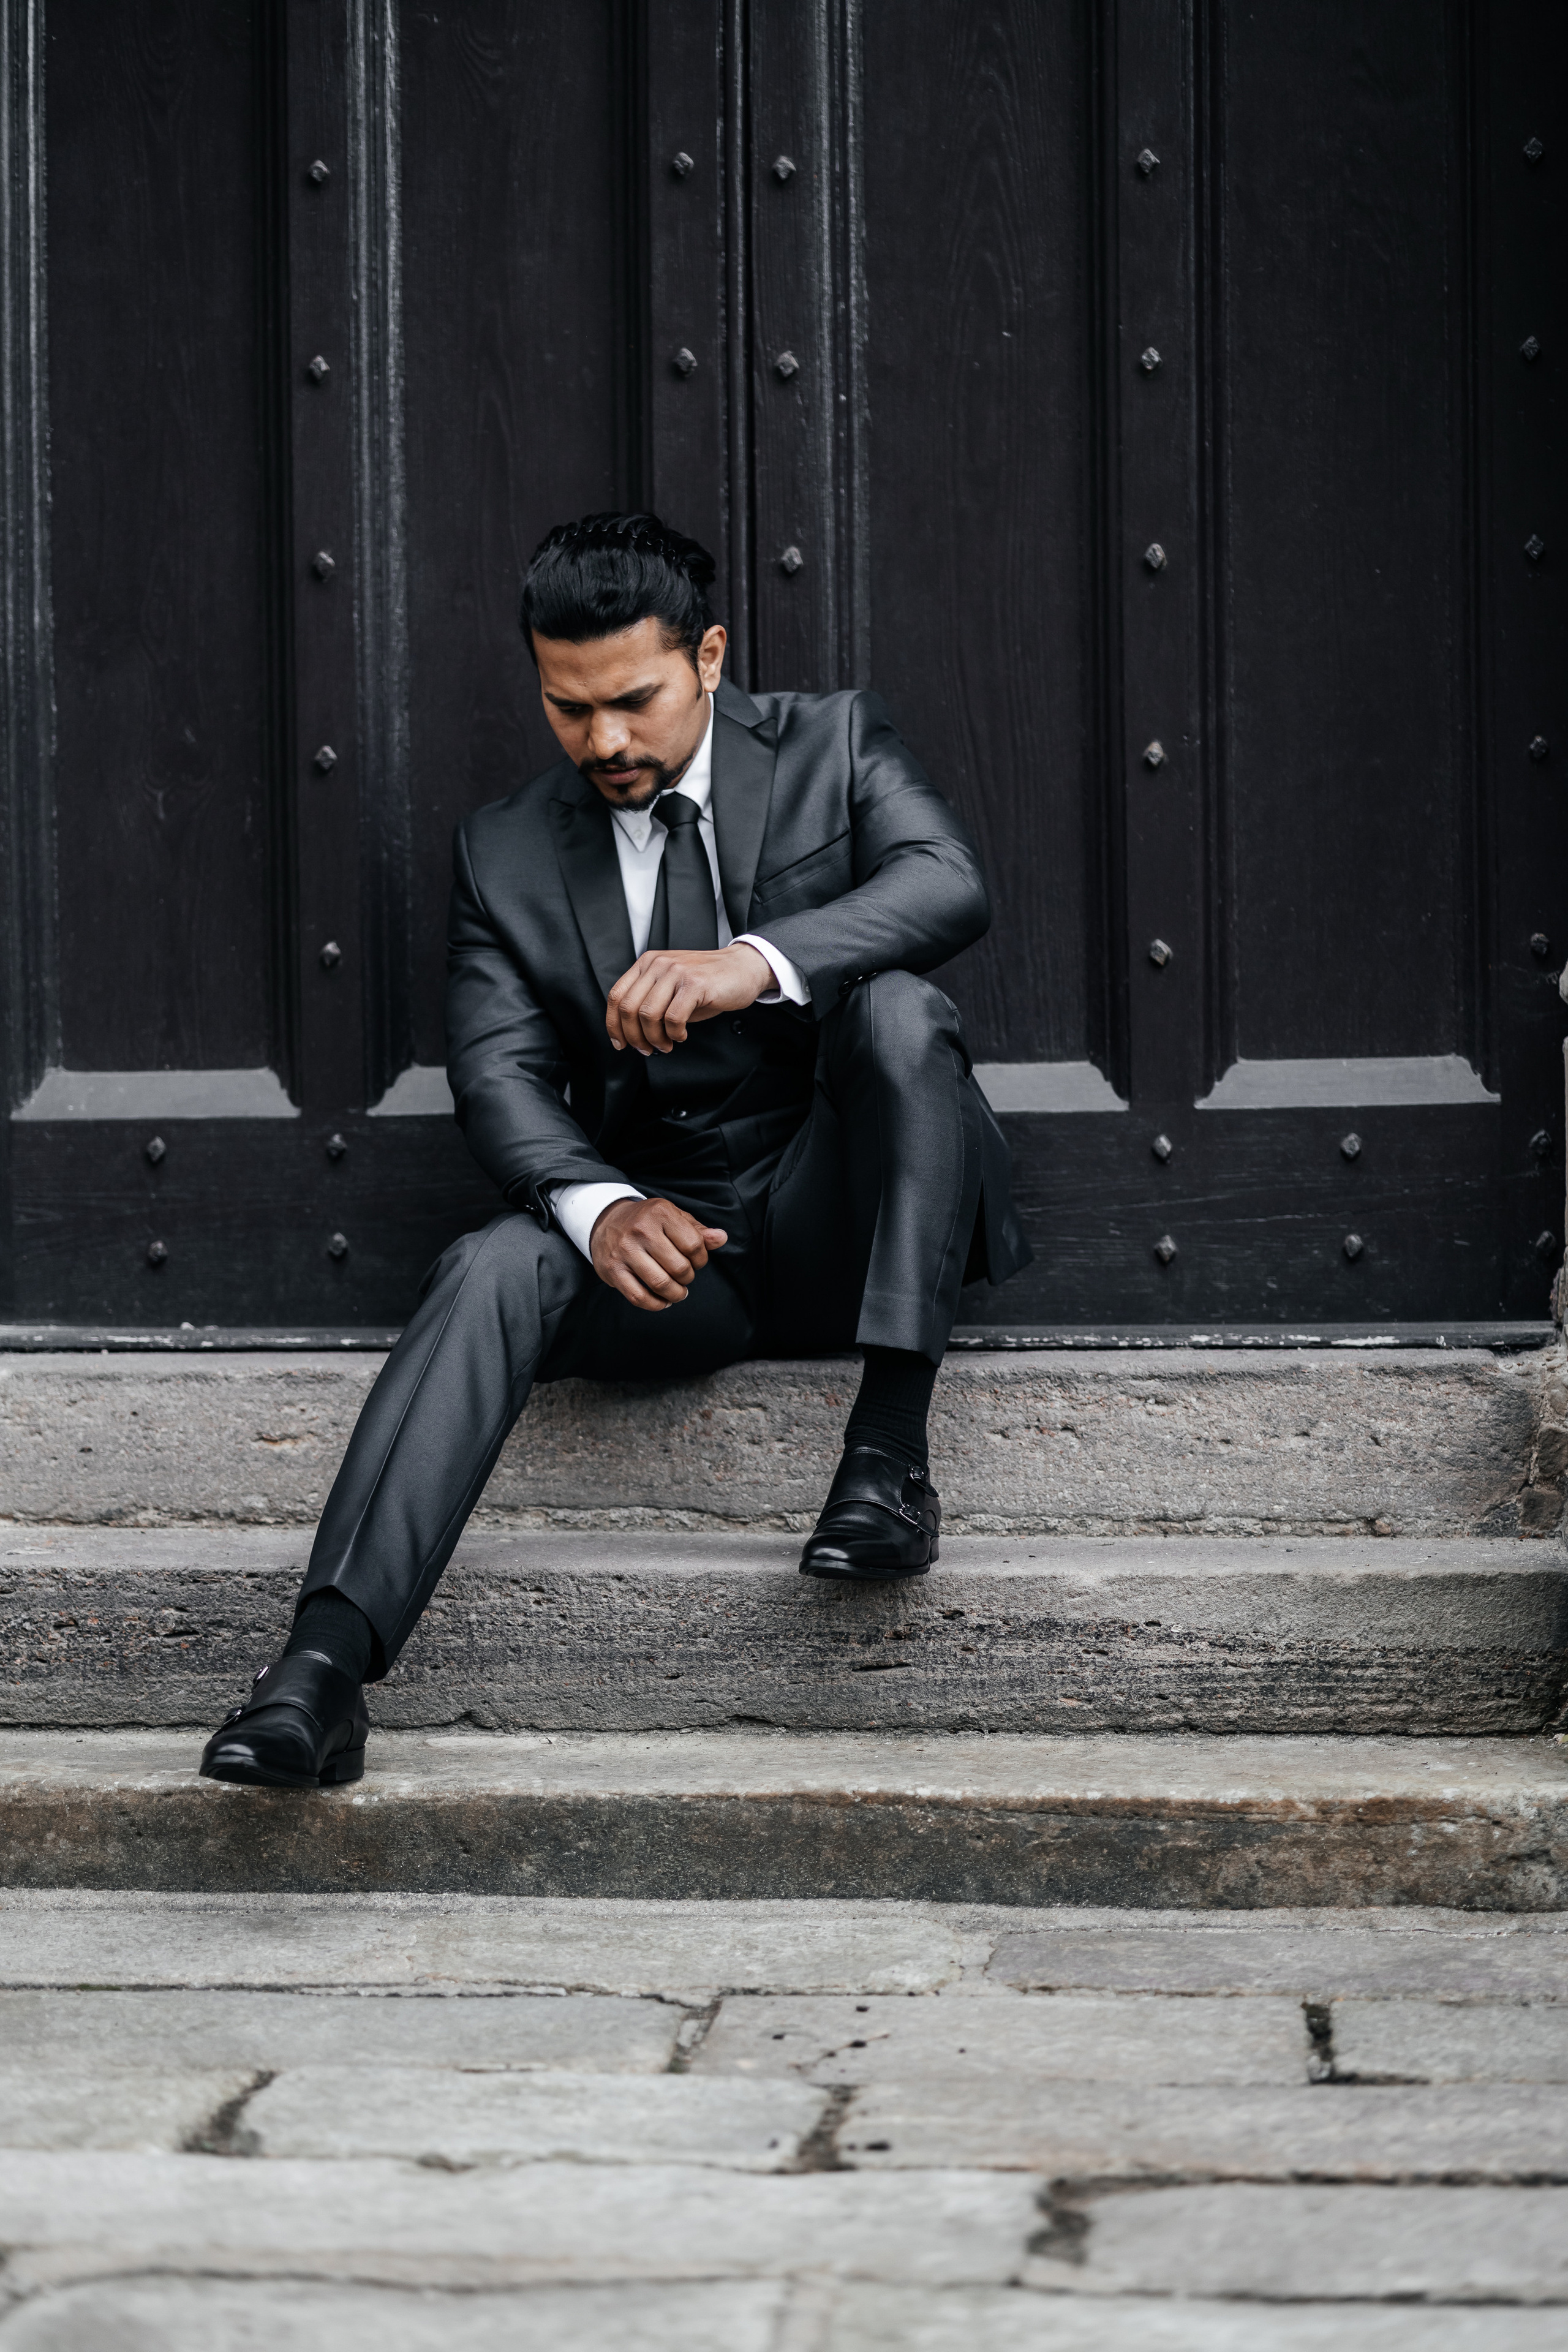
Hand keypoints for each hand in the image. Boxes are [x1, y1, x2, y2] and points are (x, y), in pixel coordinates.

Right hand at [589, 1195, 727, 1310]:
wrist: (606, 1221)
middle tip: (685, 1277)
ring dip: (675, 1294)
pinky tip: (662, 1301)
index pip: (694, 1245)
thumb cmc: (647, 1221)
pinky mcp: (612, 1269)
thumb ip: (698, 1230)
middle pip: (679, 1267)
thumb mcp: (673, 1217)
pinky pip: (639, 1297)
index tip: (696, 1261)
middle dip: (688, 1278)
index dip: (701, 1259)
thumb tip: (721, 1238)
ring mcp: (625, 1250)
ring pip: (661, 1284)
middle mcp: (641, 1230)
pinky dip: (655, 1304)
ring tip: (678, 1292)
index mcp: (660, 1212)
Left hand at [606, 941, 771, 1054]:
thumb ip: (650, 1001)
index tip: (620, 1043)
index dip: (613, 1025)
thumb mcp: (672, 987)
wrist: (743, 968)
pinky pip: (673, 1018)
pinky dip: (674, 1034)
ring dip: (655, 1038)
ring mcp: (676, 972)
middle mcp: (658, 964)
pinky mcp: (695, 984)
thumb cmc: (709, 982)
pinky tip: (682, 1035)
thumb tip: (631, 1033)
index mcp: (647, 964)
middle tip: (646, 1049)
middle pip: (628, 1008)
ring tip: (666, 1045)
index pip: (616, 995)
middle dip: (634, 1037)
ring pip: (648, 1014)